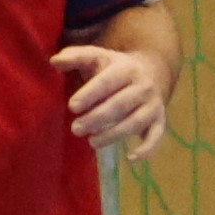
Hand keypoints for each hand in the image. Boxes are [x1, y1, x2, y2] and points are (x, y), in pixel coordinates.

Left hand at [54, 40, 168, 169]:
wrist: (153, 71)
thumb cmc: (115, 68)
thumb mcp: (97, 56)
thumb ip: (76, 56)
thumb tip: (54, 61)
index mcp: (126, 68)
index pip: (108, 82)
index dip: (90, 94)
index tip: (72, 106)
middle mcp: (143, 86)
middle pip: (120, 104)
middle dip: (97, 118)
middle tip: (76, 129)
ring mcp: (153, 104)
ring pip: (135, 122)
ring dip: (114, 135)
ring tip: (92, 142)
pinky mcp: (159, 120)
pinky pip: (156, 136)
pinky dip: (147, 148)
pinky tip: (131, 158)